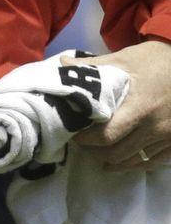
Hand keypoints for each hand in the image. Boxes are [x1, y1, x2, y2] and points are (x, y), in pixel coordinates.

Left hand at [69, 40, 170, 170]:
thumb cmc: (152, 62)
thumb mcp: (122, 60)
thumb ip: (93, 65)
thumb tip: (63, 63)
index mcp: (140, 106)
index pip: (109, 134)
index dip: (87, 139)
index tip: (73, 133)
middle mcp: (155, 126)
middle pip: (119, 152)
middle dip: (95, 151)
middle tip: (81, 144)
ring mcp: (167, 136)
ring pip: (134, 160)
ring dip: (112, 160)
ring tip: (95, 152)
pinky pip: (152, 162)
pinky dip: (133, 164)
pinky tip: (120, 162)